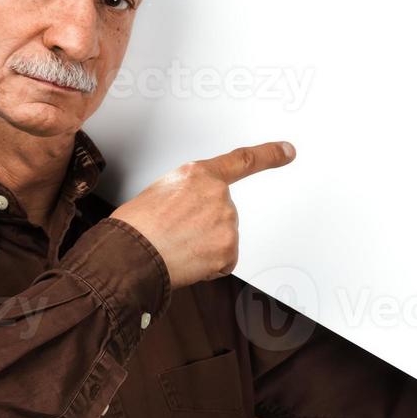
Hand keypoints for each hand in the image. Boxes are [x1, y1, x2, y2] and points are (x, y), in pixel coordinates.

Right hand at [111, 141, 296, 287]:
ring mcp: (225, 221)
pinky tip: (187, 260)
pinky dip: (209, 266)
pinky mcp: (228, 249)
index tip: (287, 151)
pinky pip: (224, 261)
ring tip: (176, 246)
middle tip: (176, 232)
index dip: (269, 155)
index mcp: (198, 174)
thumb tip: (194, 206)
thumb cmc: (135, 226)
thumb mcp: (160, 192)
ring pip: (223, 237)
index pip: (242, 161)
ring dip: (205, 246)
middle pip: (224, 213)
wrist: (129, 255)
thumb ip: (189, 193)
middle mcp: (217, 194)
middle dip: (205, 226)